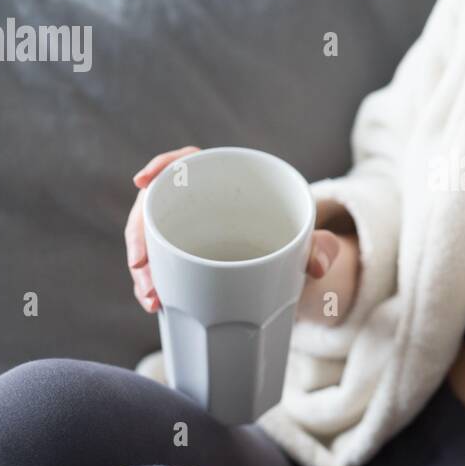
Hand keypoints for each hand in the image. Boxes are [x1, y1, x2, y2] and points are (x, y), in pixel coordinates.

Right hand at [124, 146, 343, 312]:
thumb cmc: (299, 239)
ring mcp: (188, 227)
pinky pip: (159, 262)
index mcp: (228, 180)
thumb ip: (323, 247)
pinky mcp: (184, 253)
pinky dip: (153, 282)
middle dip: (142, 239)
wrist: (295, 267)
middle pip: (157, 205)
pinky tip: (155, 303)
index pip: (187, 162)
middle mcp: (201, 200)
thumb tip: (319, 266)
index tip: (142, 180)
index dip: (162, 166)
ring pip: (152, 238)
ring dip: (144, 269)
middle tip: (150, 275)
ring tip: (153, 300)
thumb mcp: (313, 241)